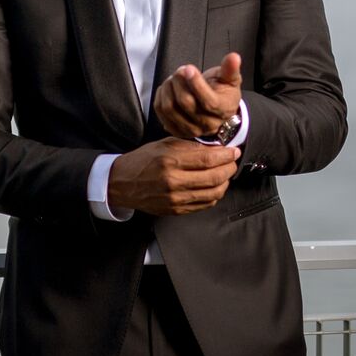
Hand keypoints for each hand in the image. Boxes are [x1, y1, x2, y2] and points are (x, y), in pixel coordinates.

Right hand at [108, 137, 239, 215]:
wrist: (122, 183)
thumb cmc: (142, 161)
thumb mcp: (164, 144)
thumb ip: (190, 146)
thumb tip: (215, 147)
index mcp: (170, 161)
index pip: (208, 159)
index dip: (226, 155)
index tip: (233, 151)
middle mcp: (173, 181)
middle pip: (214, 177)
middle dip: (229, 168)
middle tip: (232, 161)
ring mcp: (175, 199)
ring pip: (213, 193)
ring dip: (225, 183)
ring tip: (225, 174)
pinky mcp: (176, 210)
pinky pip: (204, 204)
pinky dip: (215, 195)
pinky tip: (215, 186)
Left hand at [152, 52, 241, 140]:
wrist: (215, 112)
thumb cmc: (222, 93)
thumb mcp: (230, 79)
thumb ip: (230, 69)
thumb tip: (234, 57)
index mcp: (222, 110)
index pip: (208, 101)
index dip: (196, 84)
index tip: (188, 69)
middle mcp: (206, 124)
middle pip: (185, 103)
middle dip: (179, 81)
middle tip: (180, 71)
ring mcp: (190, 129)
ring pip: (170, 108)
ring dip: (168, 88)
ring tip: (174, 78)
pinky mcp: (176, 129)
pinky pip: (160, 112)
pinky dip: (160, 96)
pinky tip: (168, 88)